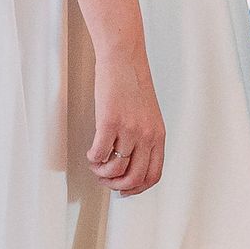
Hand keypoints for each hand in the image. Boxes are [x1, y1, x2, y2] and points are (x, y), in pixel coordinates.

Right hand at [87, 48, 164, 196]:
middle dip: (115, 185)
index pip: (153, 175)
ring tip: (96, 163)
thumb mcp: (148, 115)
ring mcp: (129, 129)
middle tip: (104, 178)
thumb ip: (144, 137)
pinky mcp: (110, 121)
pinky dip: (93, 158)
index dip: (137, 189)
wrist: (123, 58)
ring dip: (101, 172)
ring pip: (115, 169)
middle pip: (133, 178)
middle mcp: (146, 135)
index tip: (124, 190)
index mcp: (158, 135)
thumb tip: (130, 161)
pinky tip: (91, 152)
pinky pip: (100, 153)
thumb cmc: (133, 83)